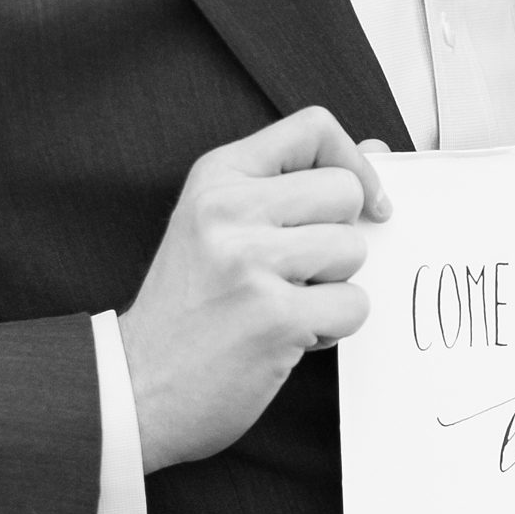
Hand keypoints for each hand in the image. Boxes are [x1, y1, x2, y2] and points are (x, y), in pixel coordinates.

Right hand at [119, 108, 389, 472]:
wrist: (135, 386)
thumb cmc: (188, 307)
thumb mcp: (221, 225)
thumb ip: (294, 185)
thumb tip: (380, 153)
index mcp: (216, 177)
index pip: (312, 127)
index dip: (352, 160)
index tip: (360, 201)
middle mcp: (229, 209)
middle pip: (345, 190)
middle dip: (340, 236)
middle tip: (299, 271)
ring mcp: (251, 262)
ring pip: (353, 250)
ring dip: (333, 287)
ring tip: (285, 305)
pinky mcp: (276, 317)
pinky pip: (354, 306)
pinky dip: (332, 329)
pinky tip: (288, 337)